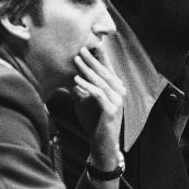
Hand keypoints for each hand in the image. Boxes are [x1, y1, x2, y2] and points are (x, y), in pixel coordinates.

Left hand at [72, 45, 125, 170]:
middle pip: (104, 72)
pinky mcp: (111, 111)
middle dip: (92, 59)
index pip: (107, 68)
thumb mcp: (85, 102)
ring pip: (101, 82)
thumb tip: (68, 76)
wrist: (103, 144)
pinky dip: (87, 86)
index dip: (100, 56)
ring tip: (76, 60)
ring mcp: (117, 102)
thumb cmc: (95, 122)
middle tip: (80, 48)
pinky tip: (76, 81)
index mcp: (115, 88)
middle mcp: (119, 93)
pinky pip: (98, 95)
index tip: (90, 43)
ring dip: (87, 70)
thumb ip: (80, 89)